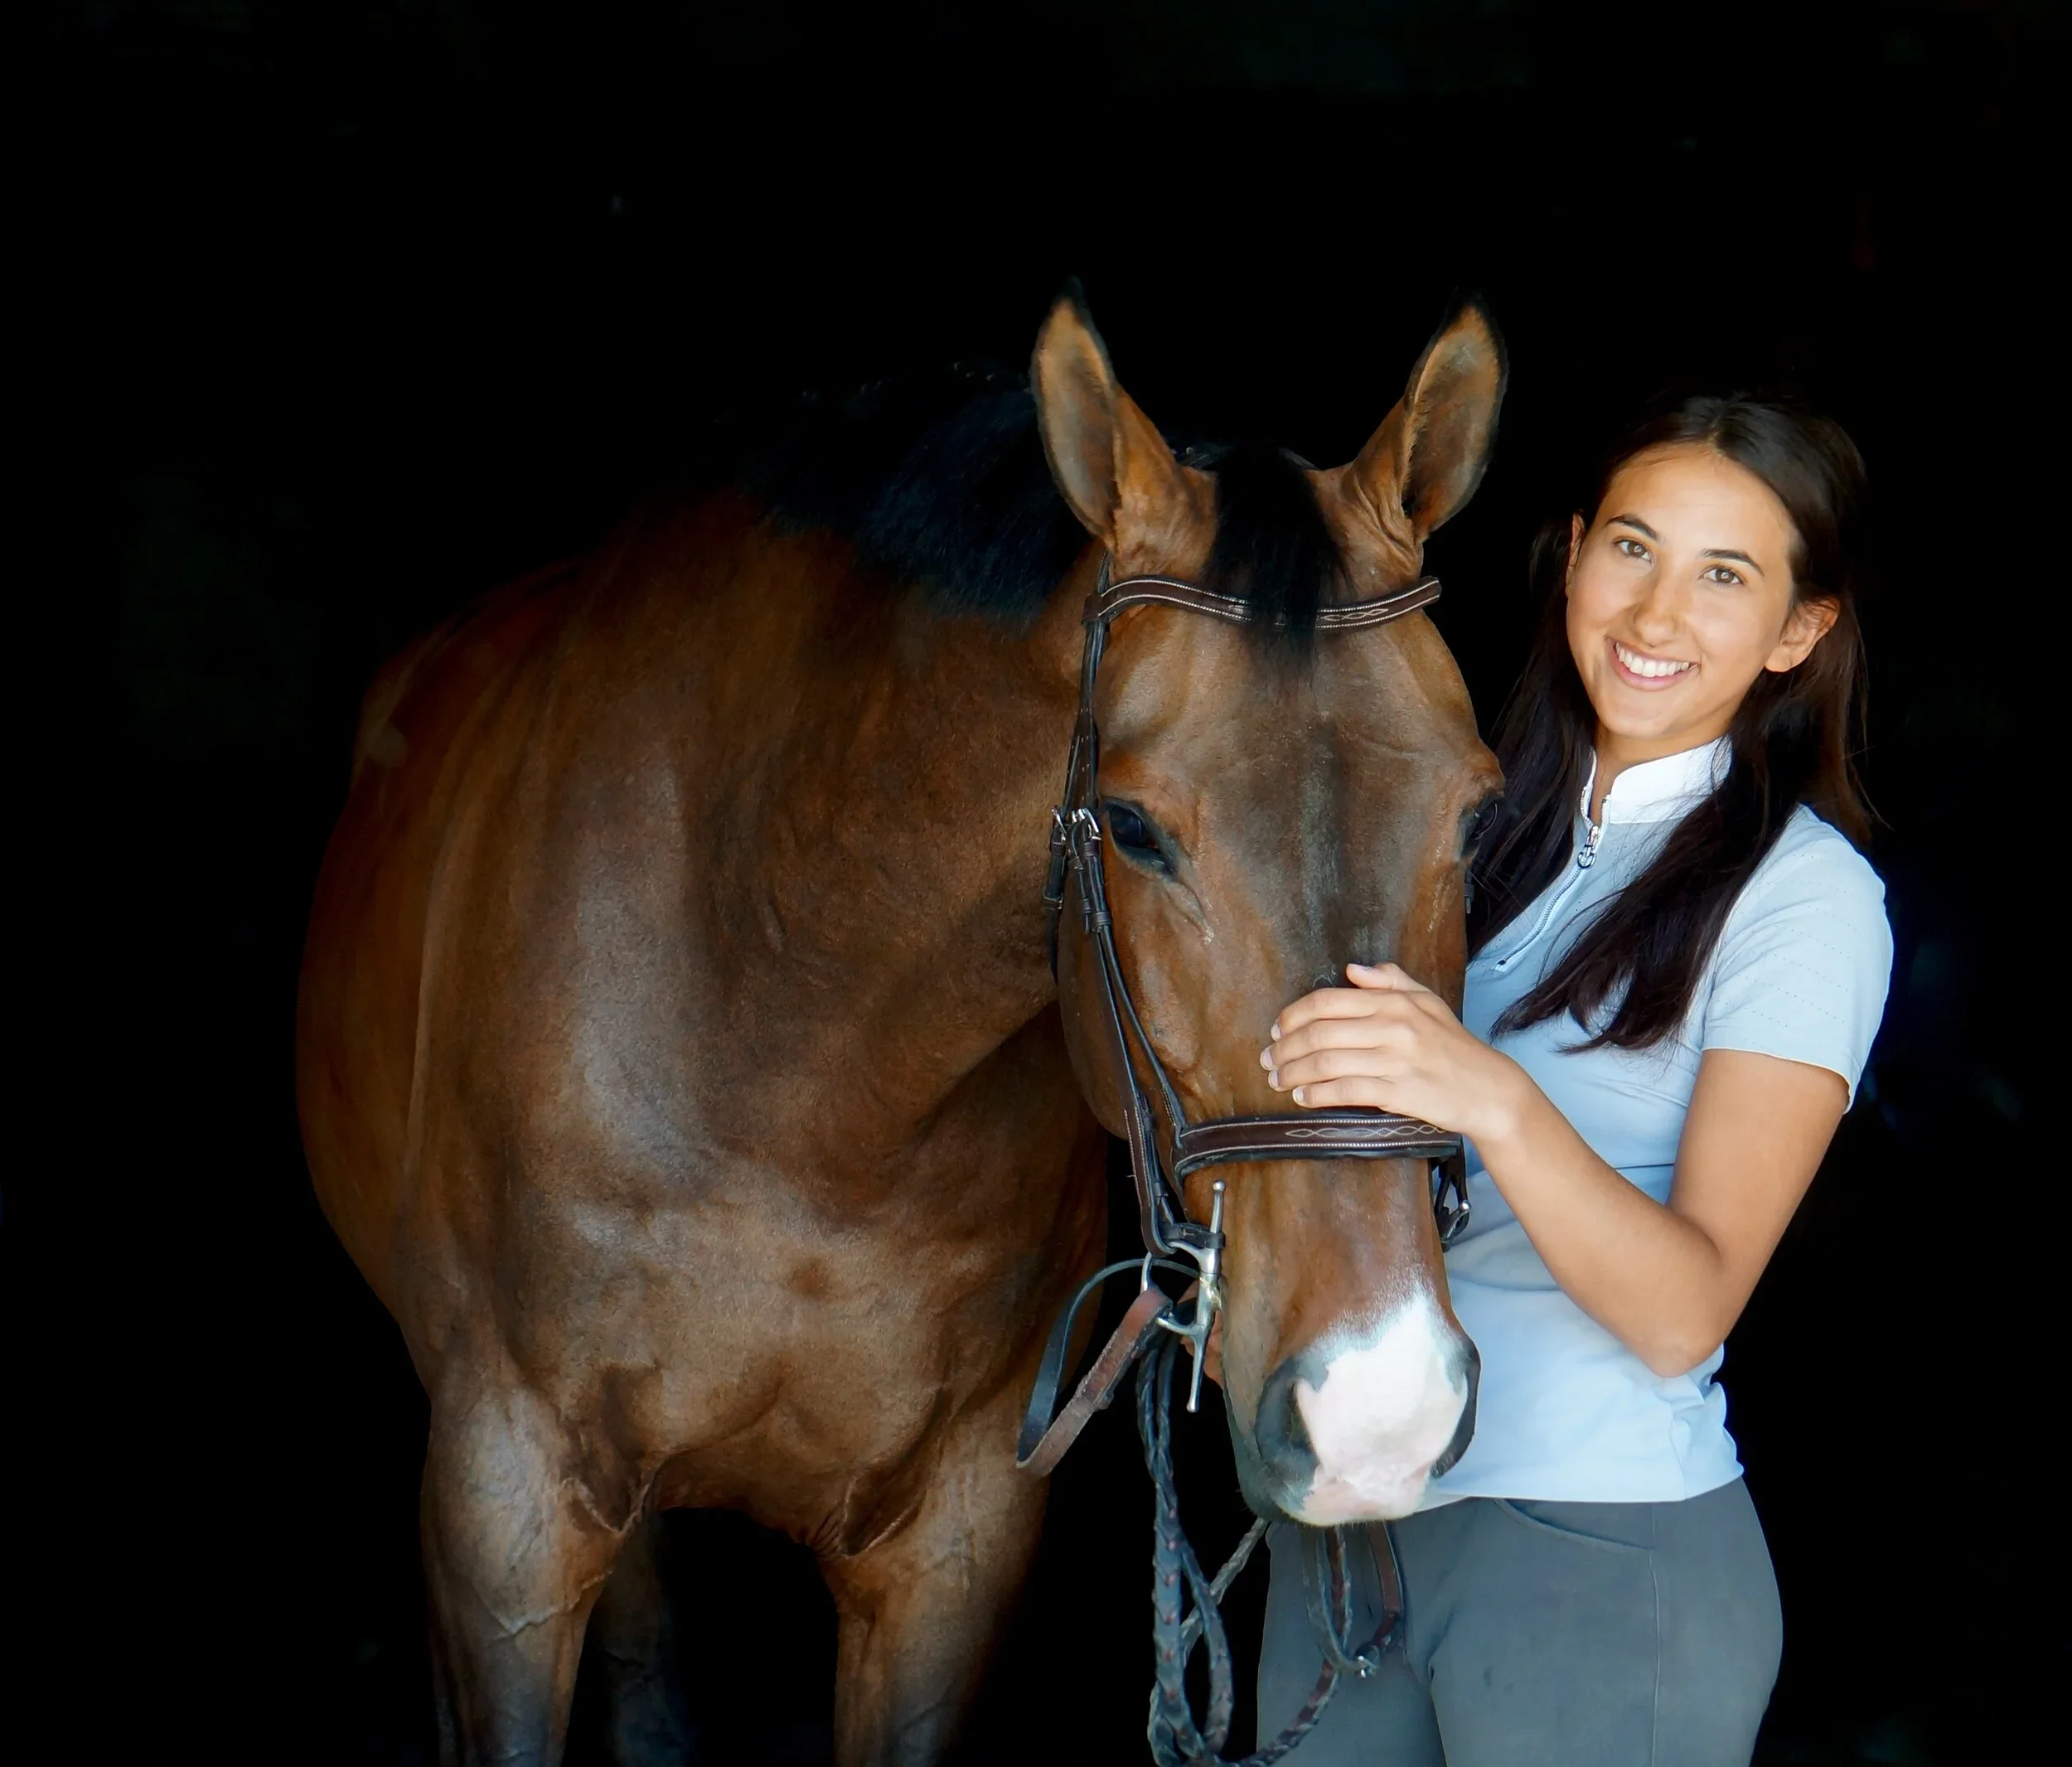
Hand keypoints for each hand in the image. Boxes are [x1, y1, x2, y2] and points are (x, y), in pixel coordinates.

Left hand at [1261, 962, 1518, 1142]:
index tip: (1276, 1030)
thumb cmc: (1452, 1045)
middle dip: (1284, 1048)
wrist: (1488, 1088)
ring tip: (1278, 1080)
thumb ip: (1390, 981)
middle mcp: (1392, 1027)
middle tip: (1267, 1060)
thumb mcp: (1427, 1002)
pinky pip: (1345, 1091)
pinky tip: (1303, 1096)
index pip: (1327, 1002)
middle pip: (1320, 1033)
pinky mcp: (1399, 1092)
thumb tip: (1353, 969)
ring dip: (1293, 1072)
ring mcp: (1396, 1060)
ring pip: (1327, 1063)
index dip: (1293, 1016)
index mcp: (1393, 1002)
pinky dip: (1316, 1094)